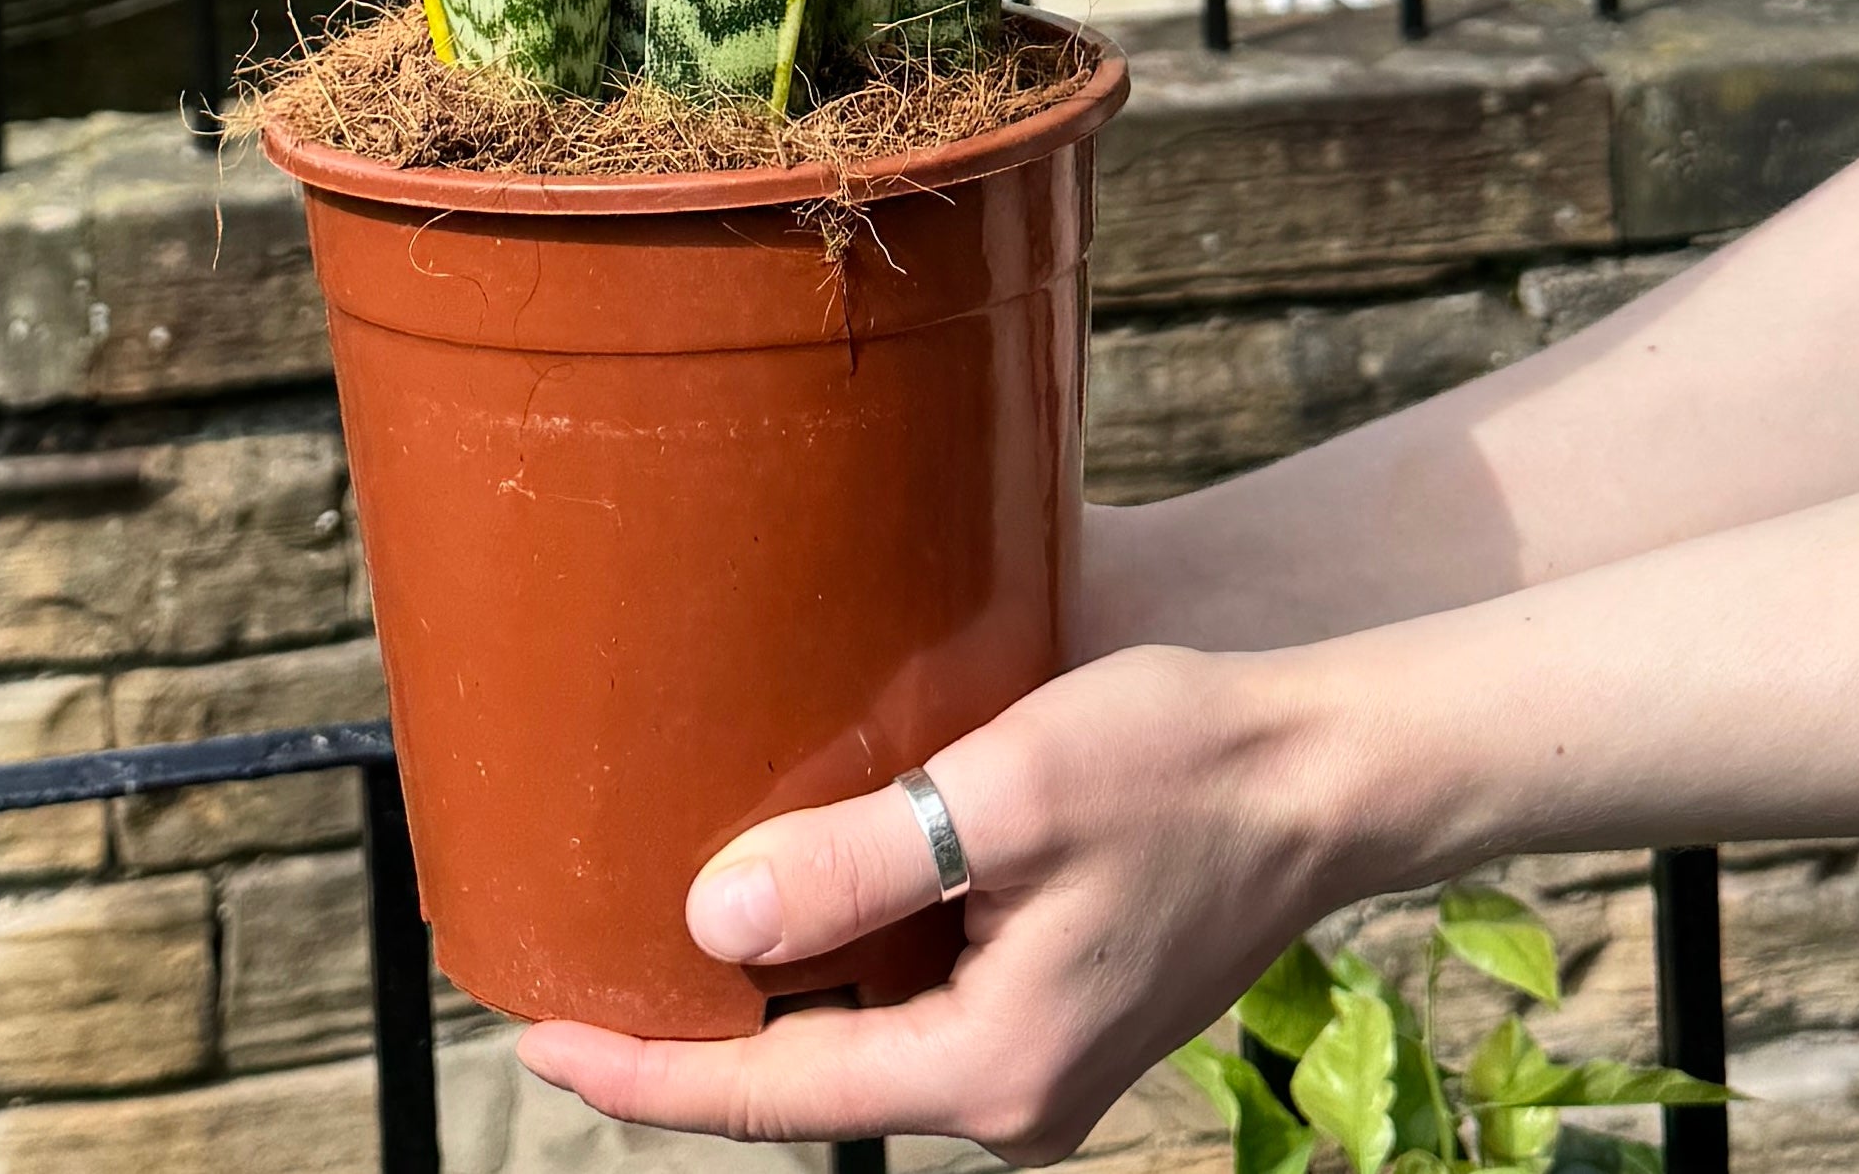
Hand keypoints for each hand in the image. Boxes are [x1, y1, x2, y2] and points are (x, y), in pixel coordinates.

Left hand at [517, 642, 1356, 1163]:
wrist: (1325, 770)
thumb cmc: (1180, 762)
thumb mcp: (1004, 793)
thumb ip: (858, 862)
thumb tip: (712, 920)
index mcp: (989, 1067)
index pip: (773, 1095)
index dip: (643, 1072)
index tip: (534, 1038)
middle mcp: (1011, 1096)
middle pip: (810, 1072)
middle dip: (698, 1025)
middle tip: (574, 963)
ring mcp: (1039, 1061)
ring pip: (863, 1031)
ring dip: (780, 979)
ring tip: (668, 913)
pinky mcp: (1058, 1011)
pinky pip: (918, 996)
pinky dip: (854, 949)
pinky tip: (809, 883)